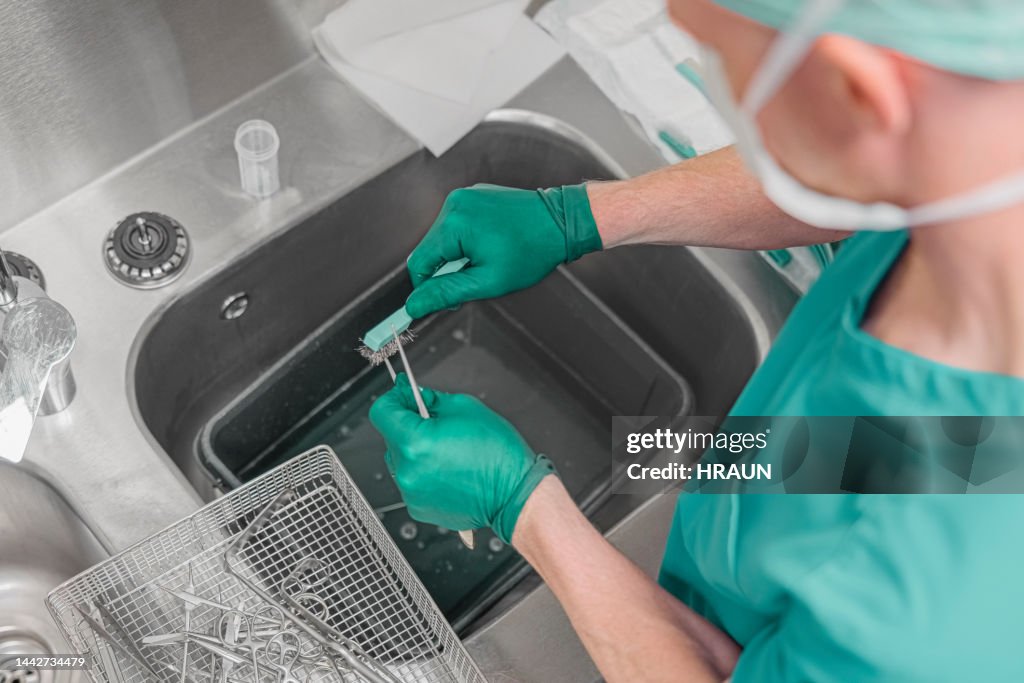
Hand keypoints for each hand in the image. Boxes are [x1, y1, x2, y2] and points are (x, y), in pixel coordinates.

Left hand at [368, 374, 556, 541]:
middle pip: (390, 436)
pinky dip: (423, 471)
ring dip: (415, 449)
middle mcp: (408, 471)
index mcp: (416, 443)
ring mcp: (411, 492)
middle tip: (435, 422)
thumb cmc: (498, 454)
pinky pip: (411, 480)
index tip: (404, 396)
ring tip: (445, 450)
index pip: (382, 412)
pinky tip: (447, 468)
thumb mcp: (465, 408)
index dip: (394, 399)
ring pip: (400, 459)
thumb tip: (413, 395)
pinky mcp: (418, 507)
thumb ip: (430, 399)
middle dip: (409, 424)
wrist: (514, 493)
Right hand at [404, 184, 601, 318]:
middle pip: (430, 250)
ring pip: (442, 239)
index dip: (427, 288)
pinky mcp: (473, 196)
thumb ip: (447, 292)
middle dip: (447, 271)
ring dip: (457, 256)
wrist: (562, 222)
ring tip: (487, 261)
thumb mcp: (488, 281)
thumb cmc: (532, 252)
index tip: (445, 301)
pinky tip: (490, 246)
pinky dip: (465, 241)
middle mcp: (454, 204)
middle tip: (476, 281)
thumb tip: (414, 305)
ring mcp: (464, 197)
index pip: (419, 263)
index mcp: (454, 223)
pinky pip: (456, 225)